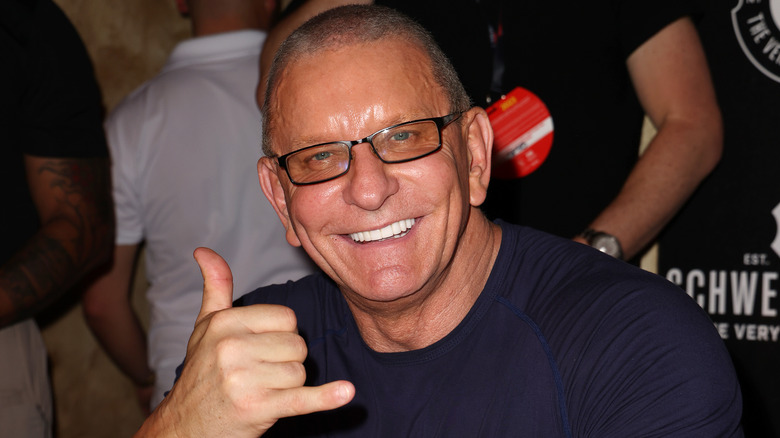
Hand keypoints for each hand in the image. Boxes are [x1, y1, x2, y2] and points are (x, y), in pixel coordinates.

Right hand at [142, 248, 353, 436]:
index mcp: (225, 323)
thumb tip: (203, 251)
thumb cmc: (202, 371)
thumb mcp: (205, 326)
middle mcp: (232, 348)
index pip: (287, 318)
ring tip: (260, 390)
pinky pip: (302, 399)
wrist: (185, 427)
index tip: (259, 349)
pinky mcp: (258, 408)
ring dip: (289, 385)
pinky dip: (326, 398)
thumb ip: (215, 286)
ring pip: (301, 372)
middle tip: (258, 375)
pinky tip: (346, 393)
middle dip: (286, 361)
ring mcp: (244, 380)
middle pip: (297, 345)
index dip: (281, 335)